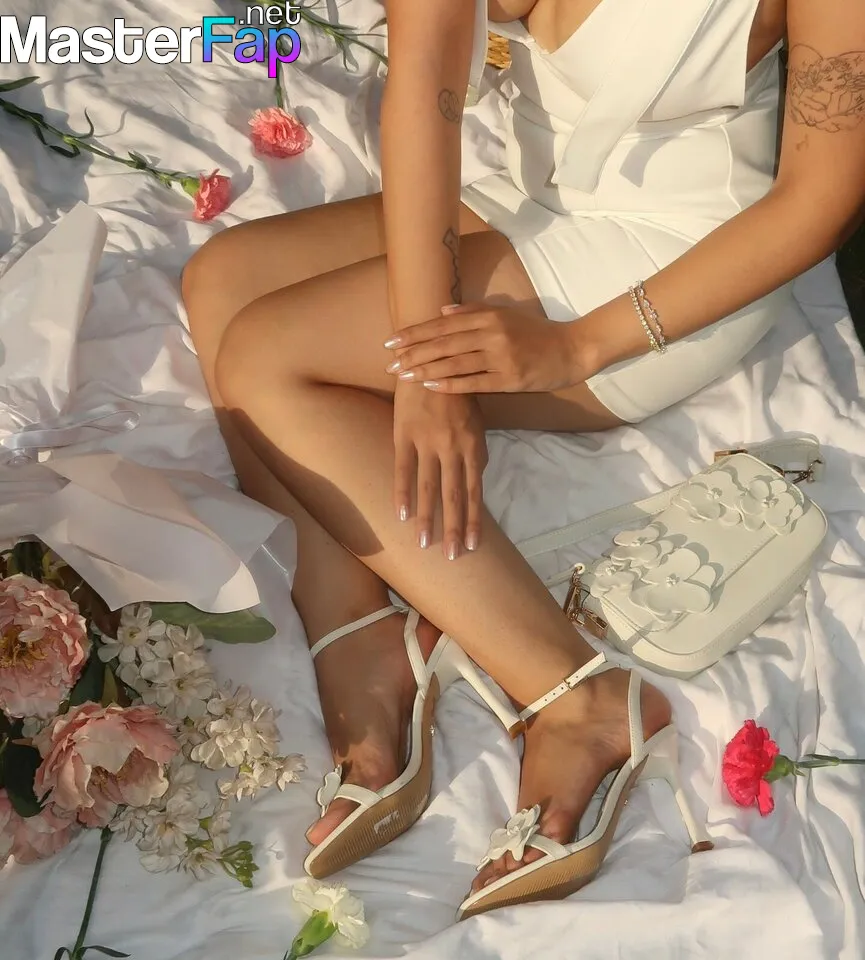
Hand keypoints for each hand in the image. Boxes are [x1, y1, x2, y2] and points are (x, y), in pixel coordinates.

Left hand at [383, 302, 586, 393]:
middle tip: (390, 365)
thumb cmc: (535, 333)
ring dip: (426, 370)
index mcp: (488, 316)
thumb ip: (473, 311)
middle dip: (413, 354)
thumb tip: (442, 310)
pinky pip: (474, 382)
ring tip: (403, 377)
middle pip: (444, 343)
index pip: (442, 324)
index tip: (391, 342)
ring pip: (455, 363)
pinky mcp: (510, 379)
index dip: (415, 333)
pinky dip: (450, 385)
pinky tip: (430, 387)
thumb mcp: (506, 314)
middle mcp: (492, 333)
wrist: (571, 349)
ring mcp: (501, 357)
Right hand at [392, 380, 487, 557]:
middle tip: (450, 556)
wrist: (433, 357)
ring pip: (429, 488)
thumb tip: (475, 477)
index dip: (473, 519)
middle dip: (452, 528)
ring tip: (425, 544)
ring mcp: (428, 441)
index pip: (474, 491)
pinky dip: (402, 493)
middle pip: (454, 495)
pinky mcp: (404, 434)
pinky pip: (403, 469)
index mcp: (474, 445)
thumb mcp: (476, 420)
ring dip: (428, 518)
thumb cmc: (457, 390)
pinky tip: (401, 515)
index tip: (472, 544)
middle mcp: (453, 447)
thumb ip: (476, 450)